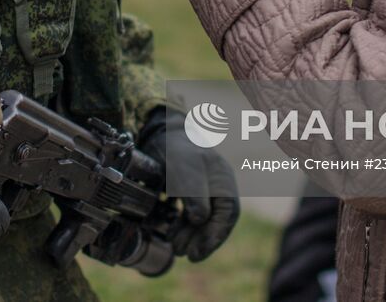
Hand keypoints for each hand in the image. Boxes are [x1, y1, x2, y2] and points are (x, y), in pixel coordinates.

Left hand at [139, 106, 239, 261]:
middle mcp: (217, 185)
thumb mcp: (184, 169)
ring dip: (191, 235)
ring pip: (203, 219)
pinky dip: (184, 226)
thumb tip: (201, 219)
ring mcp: (204, 187)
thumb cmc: (175, 148)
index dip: (214, 237)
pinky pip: (192, 213)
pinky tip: (173, 232)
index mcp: (223, 180)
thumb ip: (195, 194)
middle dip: (200, 239)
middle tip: (183, 252)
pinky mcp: (190, 189)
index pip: (227, 215)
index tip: (198, 253)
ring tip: (176, 245)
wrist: (159, 131)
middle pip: (215, 220)